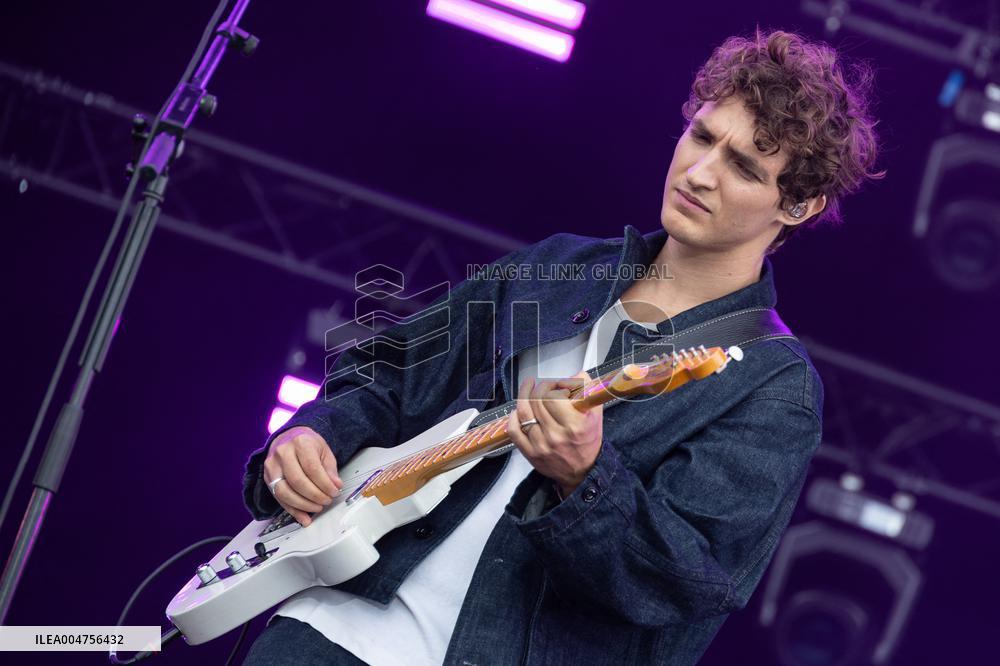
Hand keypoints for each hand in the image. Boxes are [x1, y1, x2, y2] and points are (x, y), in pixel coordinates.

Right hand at [263, 426, 342, 526]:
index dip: (324, 484)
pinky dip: (293, 511)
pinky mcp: (267, 478)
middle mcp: (283, 453)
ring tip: (317, 508)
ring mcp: (272, 466)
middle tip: (326, 501)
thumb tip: (335, 486)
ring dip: (303, 505)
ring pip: (284, 492)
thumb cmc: (308, 444)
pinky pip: (278, 499)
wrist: (289, 438)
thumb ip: (330, 469)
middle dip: (314, 496)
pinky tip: (304, 517)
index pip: (312, 468)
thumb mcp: (324, 450)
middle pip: (297, 481)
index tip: (334, 492)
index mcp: (300, 442)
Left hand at [507, 372, 602, 496]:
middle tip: (543, 385)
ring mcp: (540, 445)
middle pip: (537, 401)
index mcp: (574, 425)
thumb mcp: (595, 415)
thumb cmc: (588, 442)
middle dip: (539, 387)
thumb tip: (575, 374)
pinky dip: (513, 417)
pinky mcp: (530, 453)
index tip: (557, 384)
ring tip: (528, 388)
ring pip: (524, 413)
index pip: (554, 396)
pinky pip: (514, 430)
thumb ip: (587, 391)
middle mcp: (556, 435)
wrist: (583, 472)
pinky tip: (518, 410)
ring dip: (524, 396)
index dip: (553, 385)